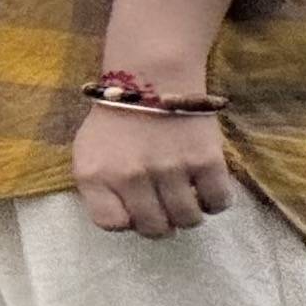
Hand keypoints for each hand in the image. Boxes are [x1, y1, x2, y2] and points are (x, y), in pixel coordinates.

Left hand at [73, 102, 236, 239]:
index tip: (135, 210)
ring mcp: (169, 169)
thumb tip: (125, 221)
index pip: (111, 224)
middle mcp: (131, 176)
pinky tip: (207, 189)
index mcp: (96, 175)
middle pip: (154, 228)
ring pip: (188, 219)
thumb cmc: (116, 119)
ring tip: (187, 199)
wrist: (152, 77)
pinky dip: (215, 201)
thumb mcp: (87, 153)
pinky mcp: (205, 159)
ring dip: (189, 215)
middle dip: (162, 224)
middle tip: (166, 210)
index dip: (127, 221)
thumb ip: (98, 189)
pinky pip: (218, 201)